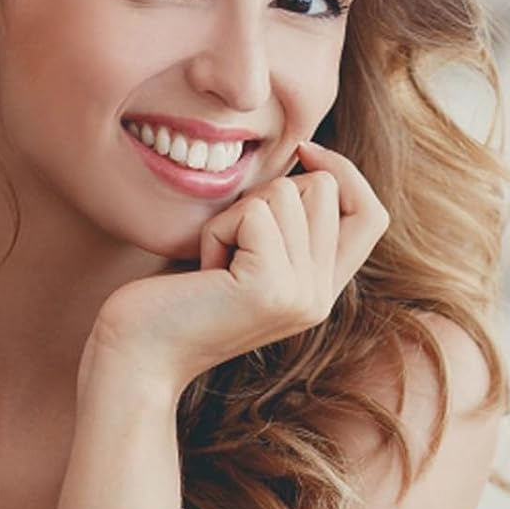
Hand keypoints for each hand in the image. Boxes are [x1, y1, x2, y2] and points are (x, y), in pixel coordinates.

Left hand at [86, 140, 390, 393]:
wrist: (137, 356)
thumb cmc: (173, 297)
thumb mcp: (242, 254)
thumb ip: (284, 225)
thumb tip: (309, 160)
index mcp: (319, 290)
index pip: (371, 215)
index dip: (344, 173)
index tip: (303, 152)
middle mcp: (320, 297)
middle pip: (324, 188)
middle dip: (264, 197)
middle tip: (226, 247)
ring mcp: (301, 295)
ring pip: (287, 192)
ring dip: (234, 215)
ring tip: (212, 263)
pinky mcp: (271, 287)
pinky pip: (254, 212)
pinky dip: (216, 230)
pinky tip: (202, 271)